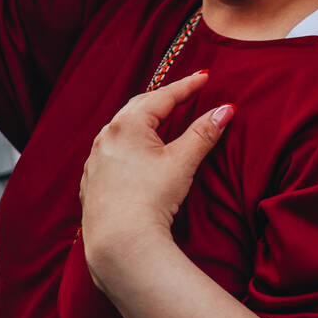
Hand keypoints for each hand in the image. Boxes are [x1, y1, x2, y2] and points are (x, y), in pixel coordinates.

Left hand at [80, 71, 233, 280]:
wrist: (120, 241)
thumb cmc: (151, 197)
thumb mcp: (183, 161)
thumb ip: (204, 133)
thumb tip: (226, 110)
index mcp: (127, 125)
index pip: (162, 97)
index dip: (187, 86)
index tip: (204, 77)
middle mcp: (106, 137)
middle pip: (138, 108)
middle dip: (162, 99)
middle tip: (184, 93)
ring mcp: (95, 160)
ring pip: (121, 130)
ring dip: (142, 120)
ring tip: (159, 118)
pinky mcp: (91, 182)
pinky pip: (111, 152)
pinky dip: (128, 144)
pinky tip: (135, 152)